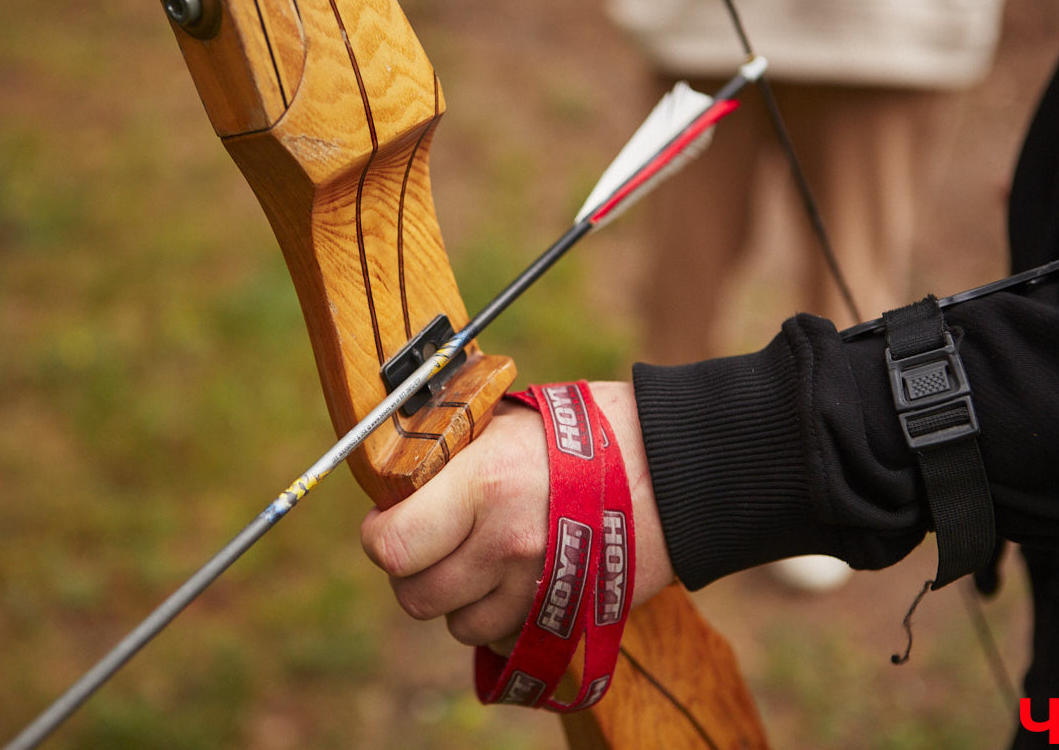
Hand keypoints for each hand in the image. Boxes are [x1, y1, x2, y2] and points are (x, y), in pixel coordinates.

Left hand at [360, 381, 675, 652]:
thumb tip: (398, 474)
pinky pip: (503, 638)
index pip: (391, 544)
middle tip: (432, 542)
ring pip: (458, 624)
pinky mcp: (567, 613)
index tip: (387, 522)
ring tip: (483, 558)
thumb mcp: (511, 420)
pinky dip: (500, 618)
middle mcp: (505, 542)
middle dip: (414, 571)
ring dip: (459, 599)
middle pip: (417, 595)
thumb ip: (453, 453)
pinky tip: (517, 580)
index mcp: (484, 482)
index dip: (379, 536)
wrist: (679, 466)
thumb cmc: (592, 429)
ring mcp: (538, 585)